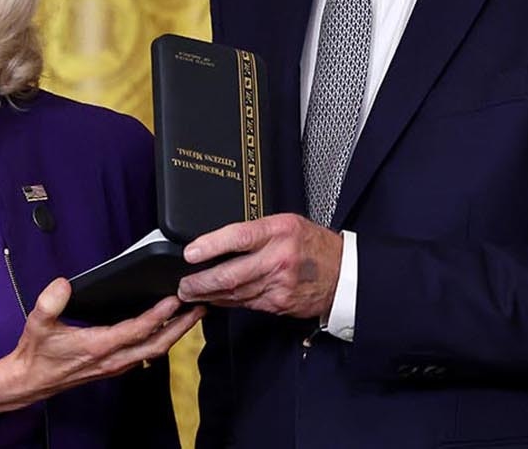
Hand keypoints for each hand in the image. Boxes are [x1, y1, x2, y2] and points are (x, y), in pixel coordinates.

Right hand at [0, 278, 203, 420]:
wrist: (31, 381)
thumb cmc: (36, 354)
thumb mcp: (37, 324)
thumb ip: (50, 302)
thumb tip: (64, 284)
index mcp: (97, 346)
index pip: (137, 330)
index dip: (158, 315)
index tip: (174, 299)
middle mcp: (112, 359)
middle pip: (156, 344)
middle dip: (181, 326)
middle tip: (199, 307)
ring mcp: (115, 365)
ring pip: (154, 351)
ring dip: (175, 334)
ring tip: (190, 316)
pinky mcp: (113, 366)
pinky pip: (145, 354)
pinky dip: (161, 340)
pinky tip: (165, 330)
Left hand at [177, 213, 341, 318]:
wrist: (344, 274)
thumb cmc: (312, 245)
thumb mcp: (286, 224)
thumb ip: (256, 231)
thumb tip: (218, 241)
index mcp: (279, 231)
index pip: (239, 237)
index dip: (211, 246)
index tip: (189, 253)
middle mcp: (279, 259)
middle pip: (231, 273)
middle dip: (201, 281)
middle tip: (182, 284)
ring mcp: (279, 285)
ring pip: (235, 293)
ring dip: (208, 294)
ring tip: (190, 292)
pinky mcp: (279, 303)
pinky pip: (246, 303)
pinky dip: (226, 302)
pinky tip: (213, 299)